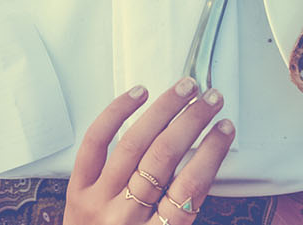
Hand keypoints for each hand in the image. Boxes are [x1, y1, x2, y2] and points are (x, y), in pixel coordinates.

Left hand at [64, 79, 233, 224]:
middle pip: (163, 159)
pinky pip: (95, 143)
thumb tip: (207, 163)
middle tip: (212, 99)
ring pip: (133, 144)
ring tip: (185, 89)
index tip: (226, 129)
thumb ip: (182, 213)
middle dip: (192, 122)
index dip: (211, 152)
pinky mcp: (77, 188)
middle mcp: (125, 217)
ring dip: (163, 110)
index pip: (190, 188)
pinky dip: (116, 114)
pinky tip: (138, 94)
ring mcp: (98, 200)